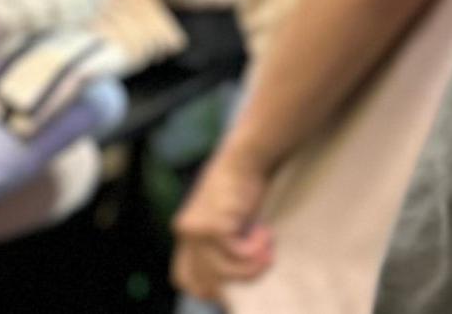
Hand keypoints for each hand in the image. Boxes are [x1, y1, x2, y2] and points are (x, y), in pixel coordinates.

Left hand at [171, 151, 274, 301]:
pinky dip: (258, 249)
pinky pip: (239, 256)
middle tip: (262, 263)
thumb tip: (232, 285)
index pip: (184, 280)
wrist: (243, 160)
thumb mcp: (224, 224)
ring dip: (254, 266)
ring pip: (226, 274)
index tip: (240, 285)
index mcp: (185, 234)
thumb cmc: (240, 191)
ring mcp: (196, 230)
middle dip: (238, 281)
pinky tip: (265, 231)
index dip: (211, 290)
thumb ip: (218, 247)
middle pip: (205, 284)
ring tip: (267, 247)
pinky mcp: (213, 226)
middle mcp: (185, 234)